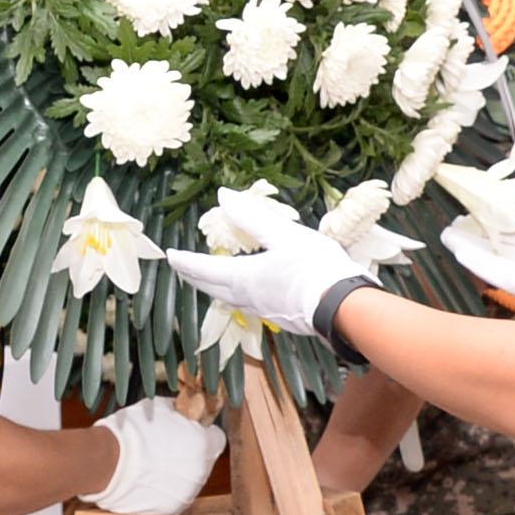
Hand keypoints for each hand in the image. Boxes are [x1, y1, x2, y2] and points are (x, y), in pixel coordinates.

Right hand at [87, 396, 227, 514]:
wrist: (107, 463)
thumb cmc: (131, 433)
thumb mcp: (160, 408)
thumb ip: (181, 412)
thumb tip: (185, 409)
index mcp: (203, 445)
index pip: (217, 439)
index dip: (203, 433)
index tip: (191, 432)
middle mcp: (200, 472)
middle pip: (203, 461)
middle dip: (189, 455)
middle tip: (164, 447)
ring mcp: (186, 494)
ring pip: (188, 481)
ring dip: (175, 474)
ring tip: (150, 465)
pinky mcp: (170, 510)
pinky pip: (172, 497)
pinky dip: (162, 490)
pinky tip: (145, 481)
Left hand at [164, 187, 392, 337]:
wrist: (344, 307)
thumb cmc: (316, 267)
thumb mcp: (284, 234)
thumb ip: (252, 217)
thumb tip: (223, 196)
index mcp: (244, 277)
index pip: (204, 268)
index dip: (185, 261)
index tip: (170, 255)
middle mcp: (247, 298)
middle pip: (211, 288)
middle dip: (193, 276)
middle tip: (181, 268)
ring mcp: (263, 311)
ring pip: (228, 299)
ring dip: (213, 287)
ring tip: (208, 279)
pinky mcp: (280, 318)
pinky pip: (246, 306)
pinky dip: (234, 295)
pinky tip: (245, 292)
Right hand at [441, 188, 514, 308]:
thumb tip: (506, 192)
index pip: (510, 228)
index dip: (488, 219)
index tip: (469, 209)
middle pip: (496, 244)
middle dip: (472, 235)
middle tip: (449, 226)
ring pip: (492, 259)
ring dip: (469, 248)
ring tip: (447, 236)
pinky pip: (497, 274)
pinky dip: (478, 263)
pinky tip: (460, 251)